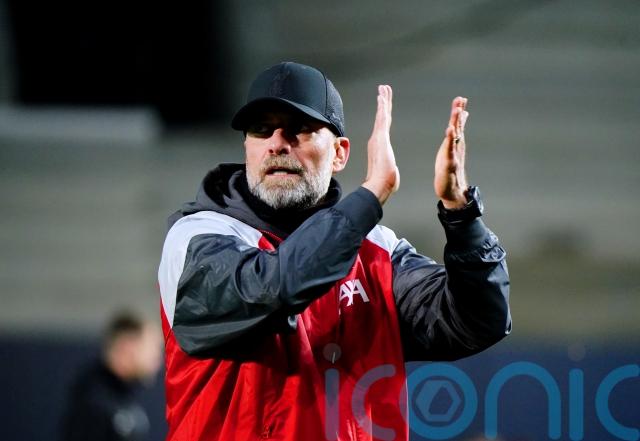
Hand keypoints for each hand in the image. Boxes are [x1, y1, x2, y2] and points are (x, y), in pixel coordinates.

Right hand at [362, 85, 399, 204]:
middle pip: (382, 117)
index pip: (383, 126)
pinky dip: (381, 107)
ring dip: (383, 100)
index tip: (384, 103)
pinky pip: (381, 118)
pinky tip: (382, 97)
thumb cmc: (384, 182)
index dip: (384, 114)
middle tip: (383, 89)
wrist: (379, 185)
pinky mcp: (380, 137)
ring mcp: (378, 137)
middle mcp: (377, 139)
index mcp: (380, 146)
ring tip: (383, 88)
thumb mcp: (389, 172)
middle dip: (383, 102)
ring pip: (381, 115)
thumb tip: (392, 170)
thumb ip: (390, 168)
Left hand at [434, 96, 469, 208]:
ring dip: (456, 123)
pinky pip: (450, 150)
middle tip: (461, 99)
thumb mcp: (452, 152)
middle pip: (457, 127)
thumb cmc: (451, 170)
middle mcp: (456, 147)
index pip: (457, 124)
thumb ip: (456, 140)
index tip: (461, 98)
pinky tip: (449, 130)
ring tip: (457, 111)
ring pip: (455, 136)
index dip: (459, 111)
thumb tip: (459, 134)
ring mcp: (454, 154)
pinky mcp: (450, 163)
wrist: (453, 190)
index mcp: (455, 143)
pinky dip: (450, 140)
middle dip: (458, 113)